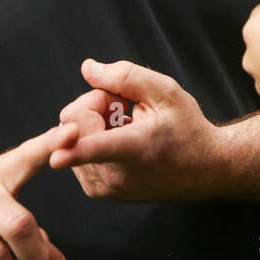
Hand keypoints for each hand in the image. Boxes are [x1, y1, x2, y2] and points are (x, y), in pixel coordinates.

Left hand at [50, 59, 221, 200]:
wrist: (204, 169)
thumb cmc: (186, 128)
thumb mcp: (165, 92)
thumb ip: (125, 76)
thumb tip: (87, 69)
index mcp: (136, 149)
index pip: (99, 149)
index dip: (75, 151)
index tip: (56, 157)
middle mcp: (116, 175)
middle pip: (75, 123)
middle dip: (94, 106)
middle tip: (126, 110)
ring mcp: (104, 187)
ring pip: (70, 136)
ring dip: (93, 123)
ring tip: (127, 129)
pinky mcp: (97, 191)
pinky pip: (73, 150)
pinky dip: (91, 139)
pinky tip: (119, 141)